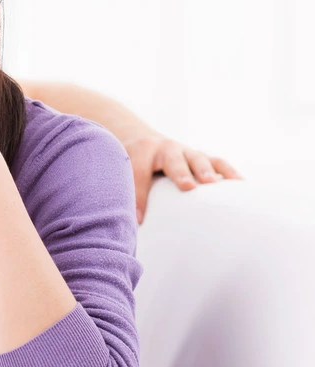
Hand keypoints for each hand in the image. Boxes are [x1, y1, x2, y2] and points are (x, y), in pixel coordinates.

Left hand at [123, 135, 241, 223]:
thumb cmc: (135, 165)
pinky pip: (218, 162)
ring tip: (213, 183)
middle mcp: (166, 148)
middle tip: (187, 186)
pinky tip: (241, 184)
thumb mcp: (126, 172)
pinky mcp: (201, 156)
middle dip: (180, 173)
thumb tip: (133, 224)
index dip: (139, 196)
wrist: (144, 142)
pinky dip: (229, 171)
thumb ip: (129, 192)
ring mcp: (186, 151)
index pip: (139, 174)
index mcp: (142, 152)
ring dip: (205, 170)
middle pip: (173, 160)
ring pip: (198, 158)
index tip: (140, 219)